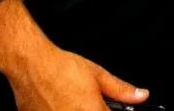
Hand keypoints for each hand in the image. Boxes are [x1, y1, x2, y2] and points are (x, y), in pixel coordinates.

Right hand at [5, 40, 148, 110]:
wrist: (32, 67)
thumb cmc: (62, 69)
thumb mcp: (98, 75)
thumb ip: (121, 90)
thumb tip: (141, 96)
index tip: (109, 106)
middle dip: (95, 109)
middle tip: (89, 101)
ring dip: (79, 110)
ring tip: (73, 100)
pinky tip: (61, 105)